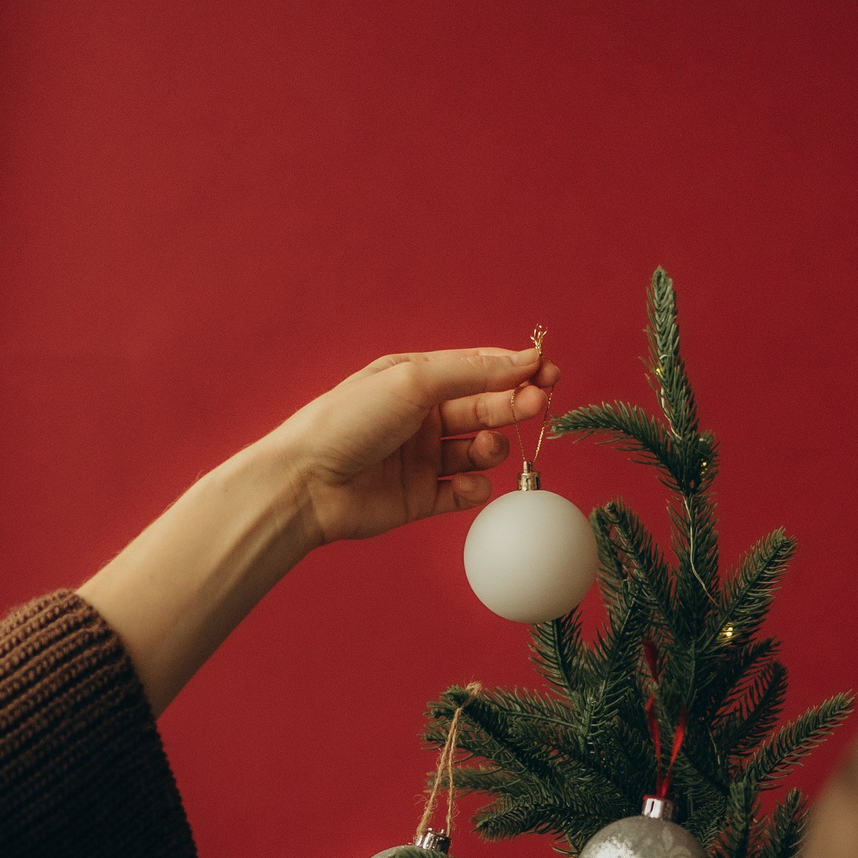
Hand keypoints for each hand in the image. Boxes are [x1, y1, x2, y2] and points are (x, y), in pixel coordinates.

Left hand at [271, 345, 563, 545]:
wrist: (308, 482)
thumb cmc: (350, 420)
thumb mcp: (414, 381)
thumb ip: (474, 372)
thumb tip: (526, 359)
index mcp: (417, 380)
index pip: (479, 370)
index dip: (517, 371)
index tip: (549, 373)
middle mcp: (422, 417)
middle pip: (485, 408)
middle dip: (513, 406)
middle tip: (538, 405)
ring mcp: (422, 459)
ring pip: (479, 452)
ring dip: (492, 448)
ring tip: (483, 448)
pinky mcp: (421, 498)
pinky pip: (463, 492)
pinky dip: (473, 489)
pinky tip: (467, 484)